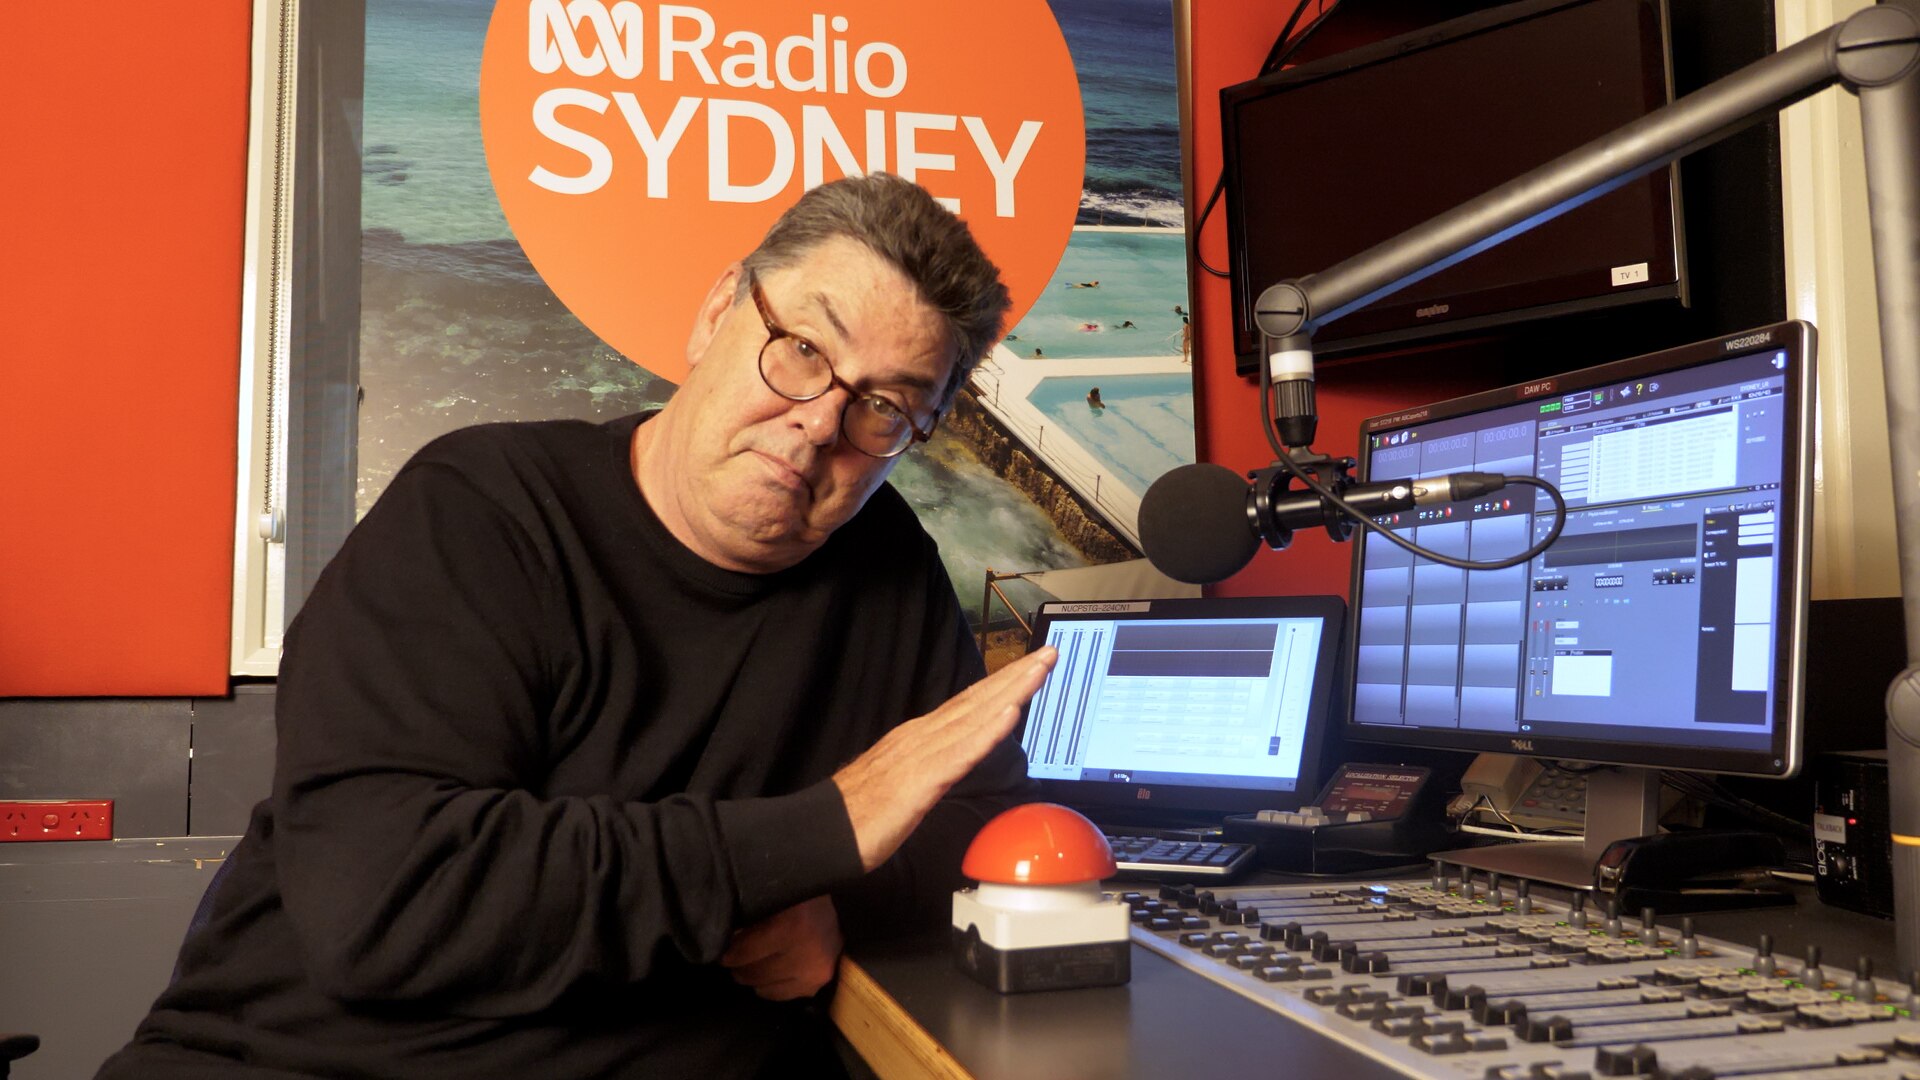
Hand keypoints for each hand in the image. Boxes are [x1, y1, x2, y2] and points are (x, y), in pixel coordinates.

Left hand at [720, 895, 842, 1000]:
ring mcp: (816, 972)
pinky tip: (770, 973)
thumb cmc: (803, 896)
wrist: (841, 904)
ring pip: (766, 989)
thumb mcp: (775, 900)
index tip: (722, 951)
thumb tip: (726, 943)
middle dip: (739, 966)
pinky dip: (771, 986)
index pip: (746, 952)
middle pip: (755, 973)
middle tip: (733, 959)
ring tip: (751, 965)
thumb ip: (750, 922)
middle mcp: (807, 955)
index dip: (729, 953)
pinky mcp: (820, 982)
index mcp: (793, 928)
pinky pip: (783, 995)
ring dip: (754, 978)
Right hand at [833, 646, 1056, 871]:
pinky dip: (989, 730)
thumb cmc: (858, 813)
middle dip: (1017, 675)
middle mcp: (923, 735)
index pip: (970, 704)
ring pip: (976, 717)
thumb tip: (949, 763)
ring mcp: (922, 754)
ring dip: (1012, 691)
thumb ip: (928, 767)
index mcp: (920, 737)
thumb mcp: (904, 782)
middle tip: (1051, 652)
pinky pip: (962, 752)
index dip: (1003, 683)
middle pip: (978, 700)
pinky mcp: (921, 780)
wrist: (820, 831)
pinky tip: (1011, 713)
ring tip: (1040, 670)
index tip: (1033, 666)